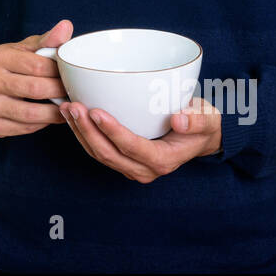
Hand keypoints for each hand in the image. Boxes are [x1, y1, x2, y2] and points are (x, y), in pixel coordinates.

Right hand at [0, 20, 72, 136]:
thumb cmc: (8, 66)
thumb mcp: (23, 49)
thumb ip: (46, 41)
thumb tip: (66, 26)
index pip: (37, 65)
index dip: (58, 71)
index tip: (70, 74)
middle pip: (36, 90)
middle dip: (59, 92)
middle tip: (73, 91)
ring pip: (31, 113)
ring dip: (55, 112)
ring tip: (66, 106)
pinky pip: (25, 128)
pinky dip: (42, 124)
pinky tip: (50, 116)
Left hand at [59, 96, 222, 181]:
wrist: (201, 138)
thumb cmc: (203, 125)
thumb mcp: (208, 119)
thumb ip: (197, 120)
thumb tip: (179, 119)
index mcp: (163, 161)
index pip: (132, 147)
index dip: (112, 131)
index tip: (96, 111)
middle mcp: (144, 169)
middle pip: (108, 153)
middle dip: (87, 131)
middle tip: (73, 106)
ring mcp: (131, 167)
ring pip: (99, 154)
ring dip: (80, 132)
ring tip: (66, 108)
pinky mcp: (122, 159)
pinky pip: (98, 150)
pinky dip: (83, 133)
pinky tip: (72, 116)